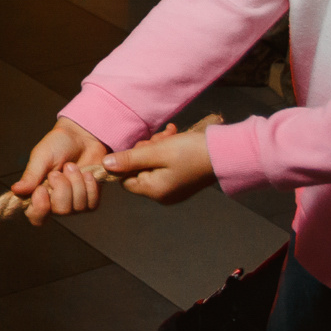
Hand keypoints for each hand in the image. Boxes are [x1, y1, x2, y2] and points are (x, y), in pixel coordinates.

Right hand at [12, 116, 110, 225]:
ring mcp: (73, 204)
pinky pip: (92, 203)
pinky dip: (89, 186)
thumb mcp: (41, 157)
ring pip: (77, 207)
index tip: (42, 189)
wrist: (81, 137)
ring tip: (72, 167)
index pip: (35, 216)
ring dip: (77, 183)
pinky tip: (86, 173)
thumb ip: (30, 175)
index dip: (40, 208)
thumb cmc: (57, 145)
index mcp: (37, 194)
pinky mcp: (90, 201)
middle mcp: (54, 203)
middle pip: (60, 211)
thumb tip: (15, 190)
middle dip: (63, 187)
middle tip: (59, 170)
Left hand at [104, 124, 218, 204]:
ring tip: (170, 135)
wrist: (224, 152)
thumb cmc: (189, 152)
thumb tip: (106, 165)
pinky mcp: (182, 180)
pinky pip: (166, 164)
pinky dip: (167, 150)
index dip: (129, 160)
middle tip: (160, 138)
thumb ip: (129, 159)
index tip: (143, 146)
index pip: (125, 178)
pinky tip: (175, 136)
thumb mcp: (156, 152)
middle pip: (139, 169)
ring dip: (158, 146)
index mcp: (154, 191)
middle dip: (146, 150)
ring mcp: (173, 188)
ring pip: (153, 163)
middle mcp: (162, 194)